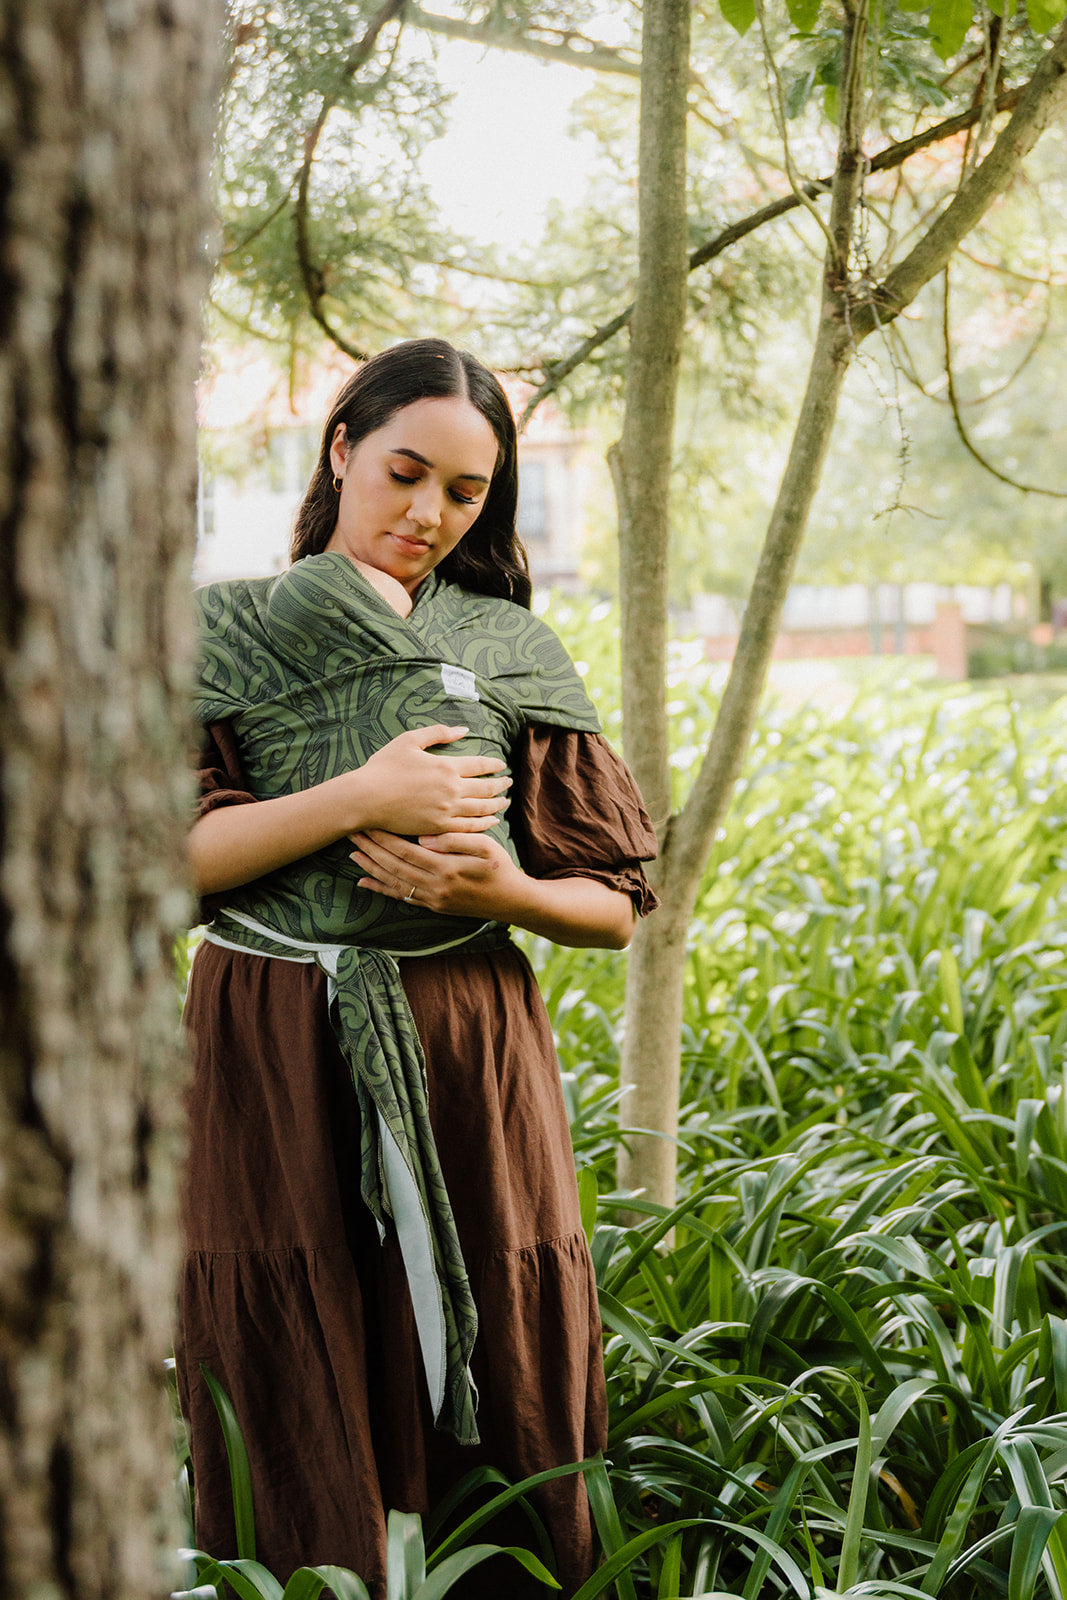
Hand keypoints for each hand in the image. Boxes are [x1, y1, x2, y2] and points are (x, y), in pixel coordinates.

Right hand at [347, 724, 510, 837]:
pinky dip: (484, 825)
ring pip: (482, 809)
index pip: (480, 764)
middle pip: (486, 788)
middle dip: (501, 785)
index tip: (501, 765)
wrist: (366, 798)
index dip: (493, 764)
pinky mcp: (439, 828)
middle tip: (509, 782)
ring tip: (505, 802)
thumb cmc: (384, 767)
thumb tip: (464, 729)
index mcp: (446, 766)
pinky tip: (491, 822)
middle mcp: (452, 789)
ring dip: (497, 805)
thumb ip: (438, 733)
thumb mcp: (409, 741)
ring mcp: (446, 811)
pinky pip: (469, 828)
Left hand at [350, 829, 524, 920]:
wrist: (510, 901)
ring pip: (393, 883)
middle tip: (353, 833)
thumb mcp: (486, 847)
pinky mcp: (432, 906)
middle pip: (394, 866)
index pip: (406, 851)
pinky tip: (364, 882)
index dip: (385, 838)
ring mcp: (432, 899)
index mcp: (446, 869)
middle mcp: (434, 887)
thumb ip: (456, 840)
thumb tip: (425, 838)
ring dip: (371, 868)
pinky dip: (381, 889)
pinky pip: (401, 897)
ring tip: (352, 853)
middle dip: (371, 849)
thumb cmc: (500, 868)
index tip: (369, 823)